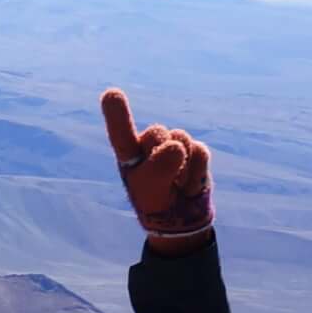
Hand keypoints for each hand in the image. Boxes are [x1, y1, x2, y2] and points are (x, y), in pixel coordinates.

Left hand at [100, 88, 213, 251]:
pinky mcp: (194, 151)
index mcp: (129, 154)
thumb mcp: (152, 190)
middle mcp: (148, 144)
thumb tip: (176, 146)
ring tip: (177, 185)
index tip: (111, 93)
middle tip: (163, 182)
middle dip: (162, 156)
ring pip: (181, 138)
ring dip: (182, 168)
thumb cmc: (156, 204)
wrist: (181, 218)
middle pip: (158, 132)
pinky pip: (199, 151)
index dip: (117, 114)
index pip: (121, 133)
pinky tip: (190, 184)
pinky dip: (197, 172)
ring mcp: (173, 145)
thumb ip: (160, 168)